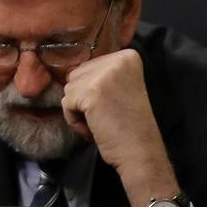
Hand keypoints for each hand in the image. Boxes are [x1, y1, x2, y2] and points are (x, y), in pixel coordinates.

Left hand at [63, 49, 179, 206]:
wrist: (139, 150)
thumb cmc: (127, 125)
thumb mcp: (119, 88)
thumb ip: (100, 74)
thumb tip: (69, 71)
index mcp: (128, 56)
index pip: (88, 66)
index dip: (92, 90)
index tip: (112, 105)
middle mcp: (118, 59)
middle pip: (76, 75)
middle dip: (83, 99)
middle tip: (105, 115)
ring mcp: (105, 74)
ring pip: (69, 89)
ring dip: (78, 110)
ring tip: (101, 121)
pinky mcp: (91, 91)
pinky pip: (66, 103)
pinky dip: (74, 120)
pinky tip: (94, 127)